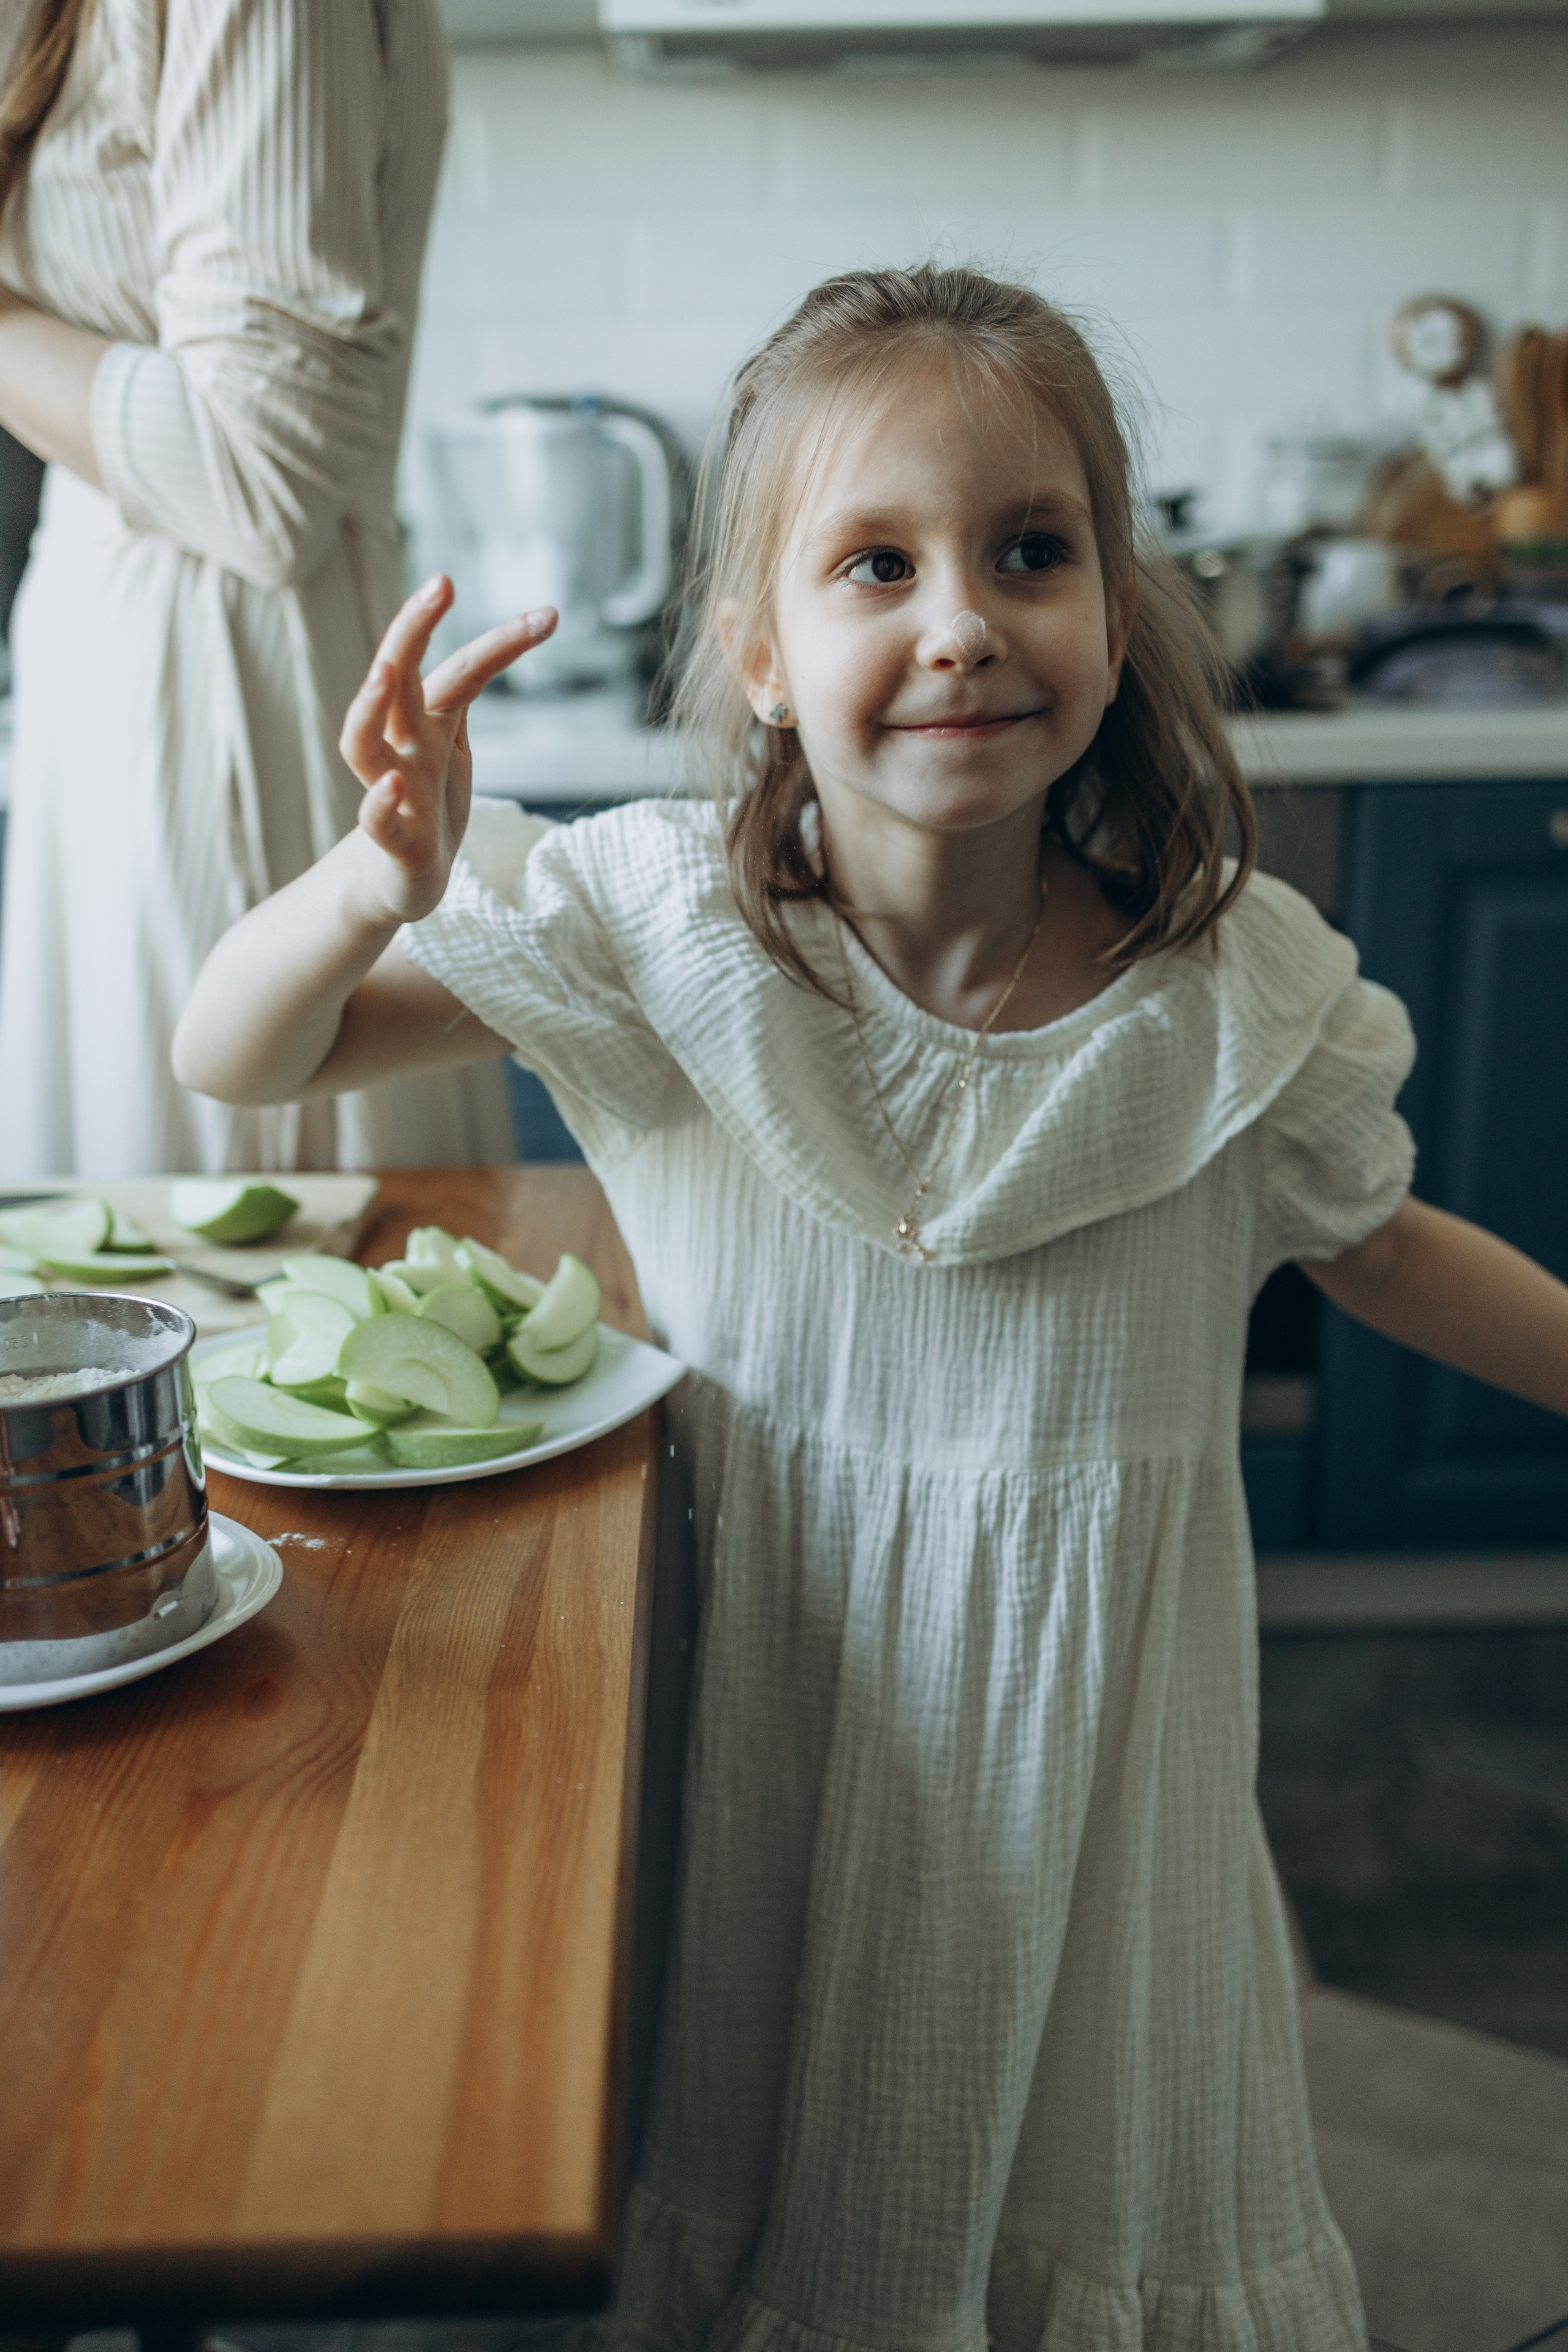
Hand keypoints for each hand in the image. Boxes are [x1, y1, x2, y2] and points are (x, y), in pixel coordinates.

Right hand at [338, 577, 556, 923]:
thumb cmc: (428, 804)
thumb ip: (459, 694)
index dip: (502, 641)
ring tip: (386, 671)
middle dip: (413, 628)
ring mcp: (390, 789)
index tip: (549, 615)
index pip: (461, 667)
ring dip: (370, 705)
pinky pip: (374, 818)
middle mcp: (401, 744)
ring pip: (361, 741)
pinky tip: (390, 787)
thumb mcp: (452, 743)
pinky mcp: (390, 840)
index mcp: (425, 720)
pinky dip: (378, 802)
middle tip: (441, 584)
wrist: (401, 879)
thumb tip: (501, 640)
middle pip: (395, 676)